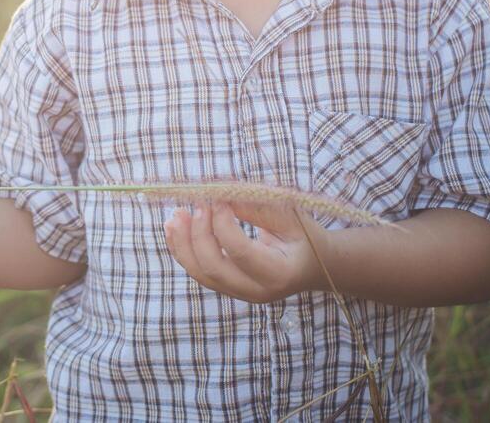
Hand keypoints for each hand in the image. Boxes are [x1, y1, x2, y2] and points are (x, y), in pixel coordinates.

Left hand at [163, 198, 328, 302]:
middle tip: (195, 205)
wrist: (315, 264)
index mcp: (278, 272)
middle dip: (197, 234)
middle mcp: (258, 291)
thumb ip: (255, 208)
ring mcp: (241, 294)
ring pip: (200, 274)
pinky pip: (199, 273)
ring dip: (182, 244)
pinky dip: (182, 250)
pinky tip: (174, 228)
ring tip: (175, 215)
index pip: (240, 252)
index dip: (222, 223)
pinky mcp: (229, 288)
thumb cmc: (304, 235)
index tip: (217, 199)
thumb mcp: (289, 216)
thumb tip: (218, 195)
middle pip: (214, 268)